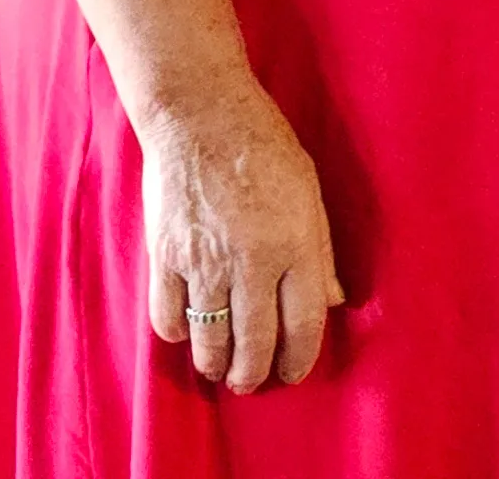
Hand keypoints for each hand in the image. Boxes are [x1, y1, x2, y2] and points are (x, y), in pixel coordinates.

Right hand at [139, 84, 343, 390]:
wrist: (202, 117)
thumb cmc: (265, 148)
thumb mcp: (310, 193)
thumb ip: (320, 251)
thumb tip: (333, 300)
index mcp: (295, 243)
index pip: (302, 323)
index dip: (298, 358)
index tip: (293, 374)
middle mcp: (251, 260)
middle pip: (253, 343)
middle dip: (253, 373)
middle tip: (252, 381)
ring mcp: (204, 262)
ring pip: (209, 340)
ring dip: (216, 365)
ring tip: (222, 370)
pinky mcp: (165, 258)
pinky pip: (169, 317)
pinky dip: (179, 334)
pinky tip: (189, 335)